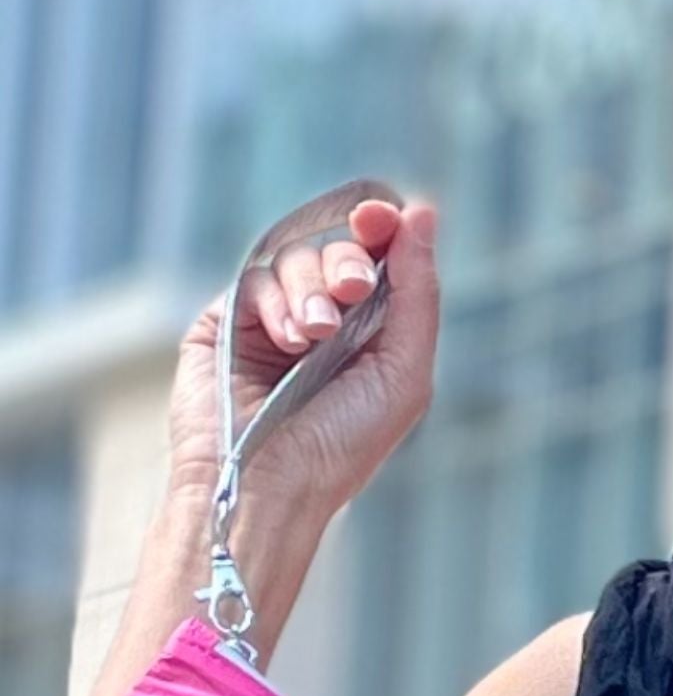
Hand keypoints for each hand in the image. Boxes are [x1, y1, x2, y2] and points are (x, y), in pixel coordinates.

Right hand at [166, 191, 440, 523]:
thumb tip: (421, 212)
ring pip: (294, 257)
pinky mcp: (229, 323)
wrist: (270, 484)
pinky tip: (287, 339)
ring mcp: (275, 320)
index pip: (380, 257)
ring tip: (315, 334)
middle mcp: (326, 321)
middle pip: (338, 248)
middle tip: (352, 290)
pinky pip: (253, 278)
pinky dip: (275, 300)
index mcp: (374, 333)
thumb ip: (420, 295)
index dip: (381, 227)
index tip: (379, 216)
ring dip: (311, 286)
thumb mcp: (405, 372)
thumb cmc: (343, 445)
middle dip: (349, 260)